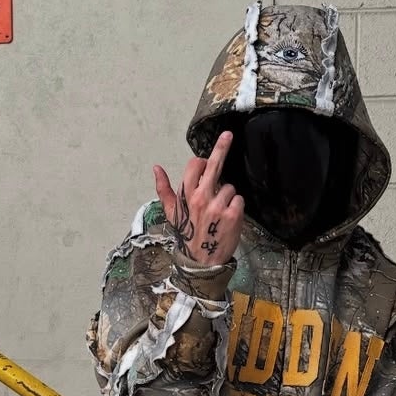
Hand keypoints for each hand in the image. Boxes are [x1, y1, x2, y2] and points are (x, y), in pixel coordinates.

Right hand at [153, 130, 244, 267]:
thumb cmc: (187, 233)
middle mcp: (201, 197)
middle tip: (228, 134)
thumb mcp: (171, 213)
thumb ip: (164, 189)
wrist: (200, 261)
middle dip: (221, 147)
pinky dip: (236, 207)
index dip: (202, 163)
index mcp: (186, 195)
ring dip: (227, 197)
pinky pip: (239, 199)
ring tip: (219, 213)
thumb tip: (156, 168)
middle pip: (213, 165)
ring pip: (229, 187)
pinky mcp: (233, 215)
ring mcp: (218, 206)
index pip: (194, 165)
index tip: (206, 164)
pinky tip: (228, 219)